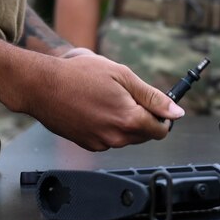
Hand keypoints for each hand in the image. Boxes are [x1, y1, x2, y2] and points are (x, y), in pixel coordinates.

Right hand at [21, 53, 184, 150]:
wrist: (42, 86)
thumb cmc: (79, 75)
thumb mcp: (122, 76)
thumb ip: (152, 97)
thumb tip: (176, 112)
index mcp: (129, 119)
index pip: (161, 130)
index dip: (162, 116)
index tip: (155, 105)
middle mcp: (116, 137)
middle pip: (144, 134)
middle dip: (142, 117)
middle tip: (125, 95)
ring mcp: (100, 143)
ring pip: (125, 137)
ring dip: (123, 122)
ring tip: (104, 98)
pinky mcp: (87, 144)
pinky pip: (107, 138)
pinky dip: (106, 126)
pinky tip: (93, 108)